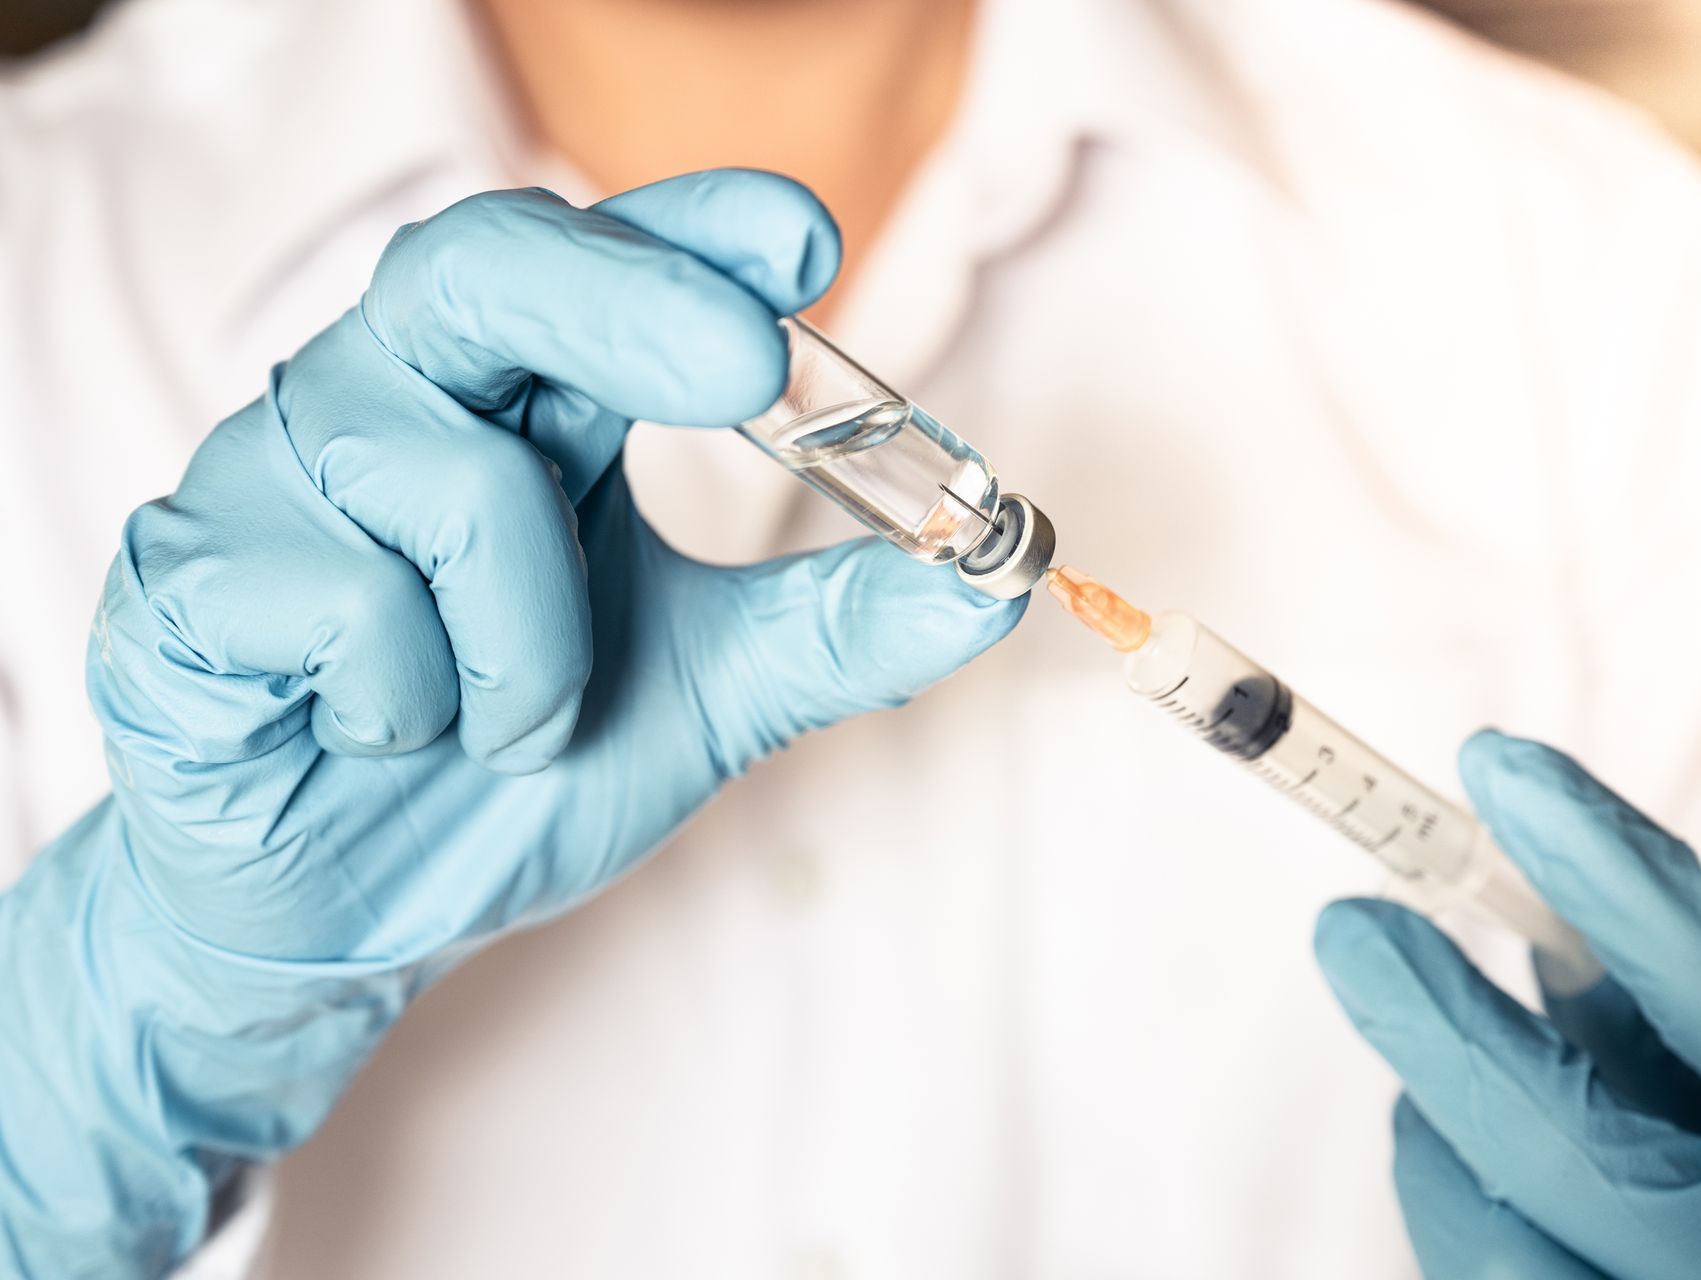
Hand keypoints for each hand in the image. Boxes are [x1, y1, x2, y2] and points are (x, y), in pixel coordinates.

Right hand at [1, 172, 1022, 1274]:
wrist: (352, 910)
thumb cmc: (512, 768)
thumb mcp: (706, 695)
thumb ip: (834, 629)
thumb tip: (994, 578)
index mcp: (526, 408)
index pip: (601, 262)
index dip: (692, 229)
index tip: (803, 238)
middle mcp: (401, 403)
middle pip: (485, 266)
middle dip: (627, 302)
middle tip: (741, 360)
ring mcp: (282, 476)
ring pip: (442, 477)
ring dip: (533, 637)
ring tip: (521, 722)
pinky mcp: (192, 577)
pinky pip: (339, 599)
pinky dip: (415, 698)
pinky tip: (393, 732)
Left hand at [1314, 730, 1700, 1278]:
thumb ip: (1698, 1034)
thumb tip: (1541, 934)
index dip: (1594, 858)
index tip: (1498, 765)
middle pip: (1557, 1136)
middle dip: (1434, 1020)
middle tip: (1351, 927)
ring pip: (1491, 1247)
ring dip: (1433, 1141)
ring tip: (1417, 1090)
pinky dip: (1459, 1221)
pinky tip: (1462, 1179)